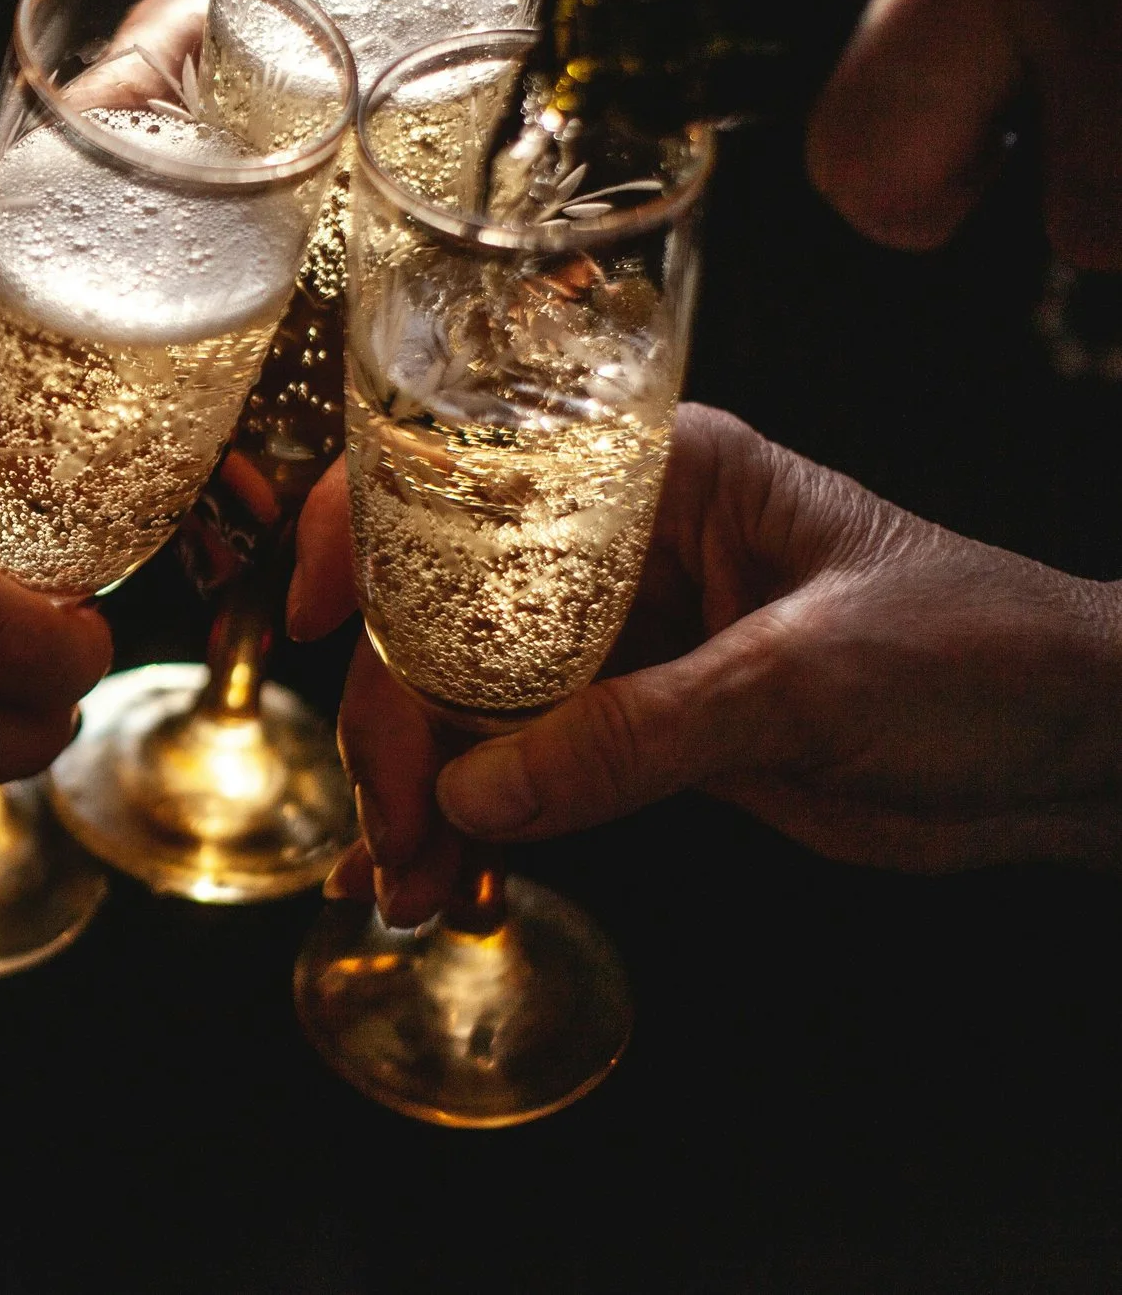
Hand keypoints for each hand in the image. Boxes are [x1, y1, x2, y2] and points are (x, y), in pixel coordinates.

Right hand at [286, 404, 1121, 923]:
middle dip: (398, 715)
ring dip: (424, 785)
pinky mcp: (642, 727)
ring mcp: (625, 638)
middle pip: (447, 610)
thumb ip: (640, 733)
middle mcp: (620, 544)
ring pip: (470, 697)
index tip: (306, 612)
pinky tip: (432, 872)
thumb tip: (479, 789)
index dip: (363, 529)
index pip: (470, 472)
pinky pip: (526, 766)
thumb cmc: (985, 653)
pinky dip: (474, 819)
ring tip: (403, 878)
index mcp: (657, 471)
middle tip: (394, 820)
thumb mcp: (810, 679)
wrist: (1086, 753)